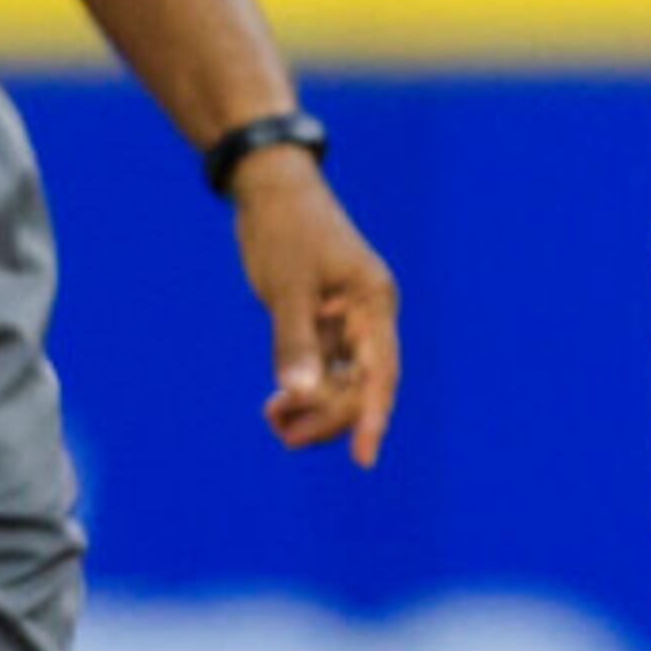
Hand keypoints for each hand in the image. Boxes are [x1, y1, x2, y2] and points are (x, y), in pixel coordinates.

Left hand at [231, 152, 400, 467]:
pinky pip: (323, 371)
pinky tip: (275, 406)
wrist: (270, 190)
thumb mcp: (287, 287)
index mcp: (374, 302)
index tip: (364, 460)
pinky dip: (303, 391)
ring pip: (342, 383)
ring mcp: (347, 322)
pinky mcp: (324, 323)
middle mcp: (368, 317)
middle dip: (327, 416)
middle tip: (282, 432)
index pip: (380, 372)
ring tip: (273, 420)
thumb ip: (293, 341)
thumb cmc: (285, 230)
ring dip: (313, 409)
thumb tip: (297, 394)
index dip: (373, 418)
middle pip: (361, 386)